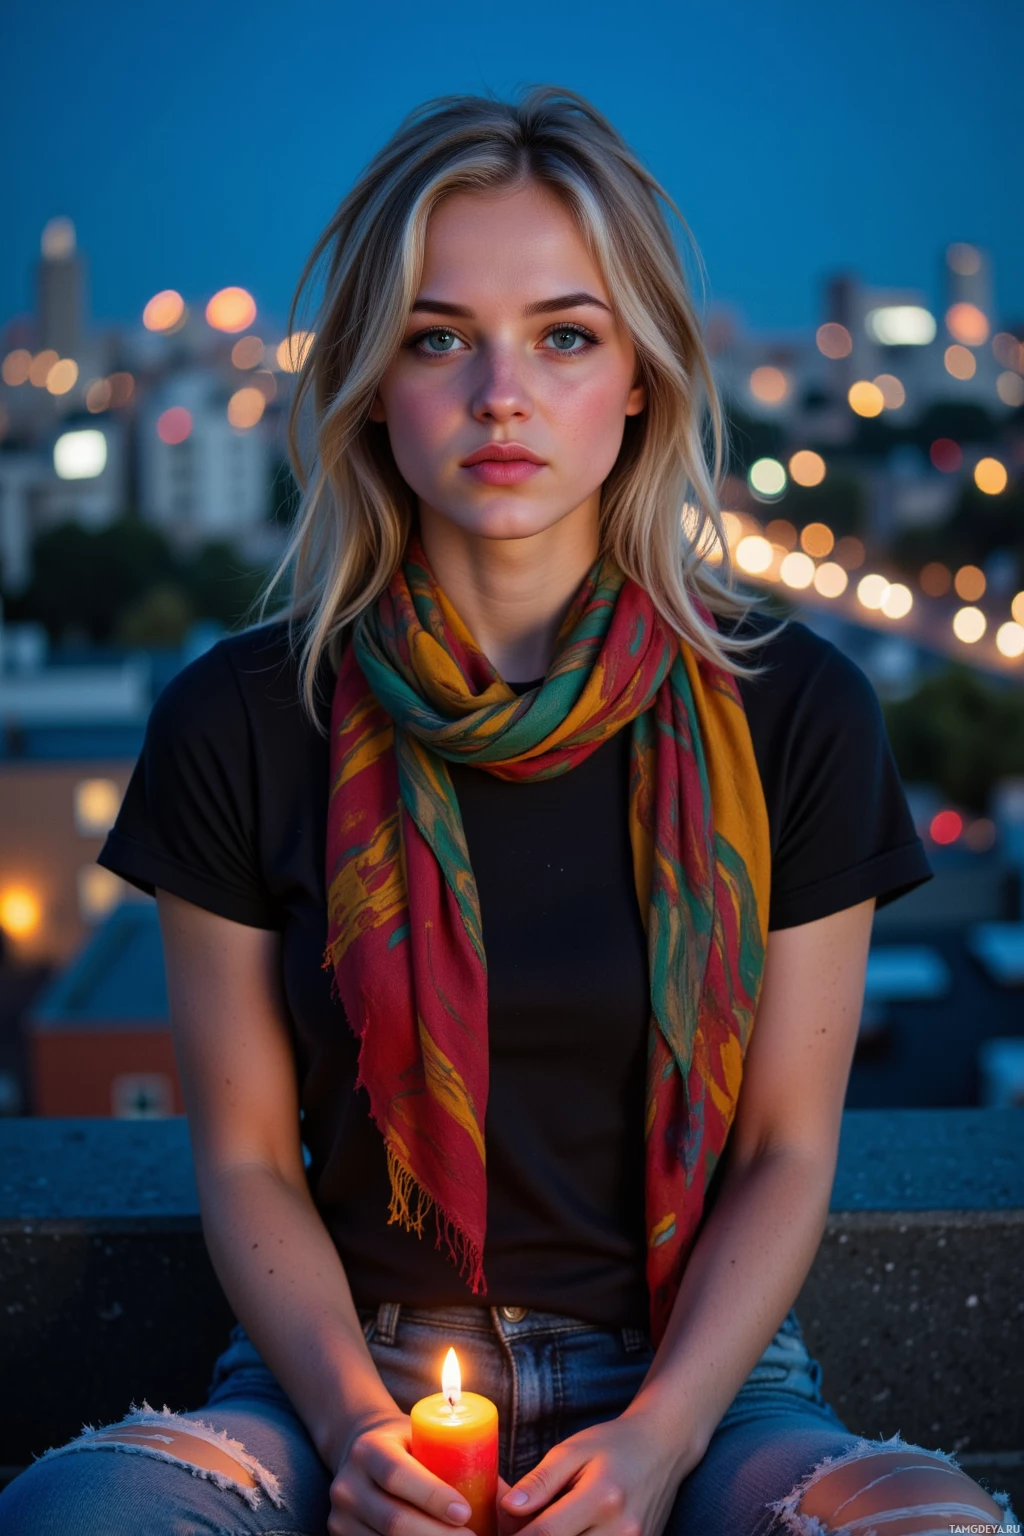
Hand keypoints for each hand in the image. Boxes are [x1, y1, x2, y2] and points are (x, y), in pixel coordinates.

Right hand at [329, 1411, 475, 1535]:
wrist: (359, 1448)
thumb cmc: (407, 1443)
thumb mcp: (425, 1437)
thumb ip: (457, 1457)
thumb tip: (511, 1497)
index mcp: (370, 1448)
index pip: (399, 1475)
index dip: (432, 1496)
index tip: (466, 1512)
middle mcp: (348, 1483)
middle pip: (394, 1520)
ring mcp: (341, 1515)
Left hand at [498, 1409, 699, 1535]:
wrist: (664, 1448)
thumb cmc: (614, 1444)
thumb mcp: (574, 1449)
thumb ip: (541, 1480)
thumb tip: (508, 1508)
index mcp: (601, 1498)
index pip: (544, 1533)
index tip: (502, 1531)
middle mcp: (621, 1531)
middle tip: (523, 1527)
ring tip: (549, 1526)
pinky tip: (571, 1532)